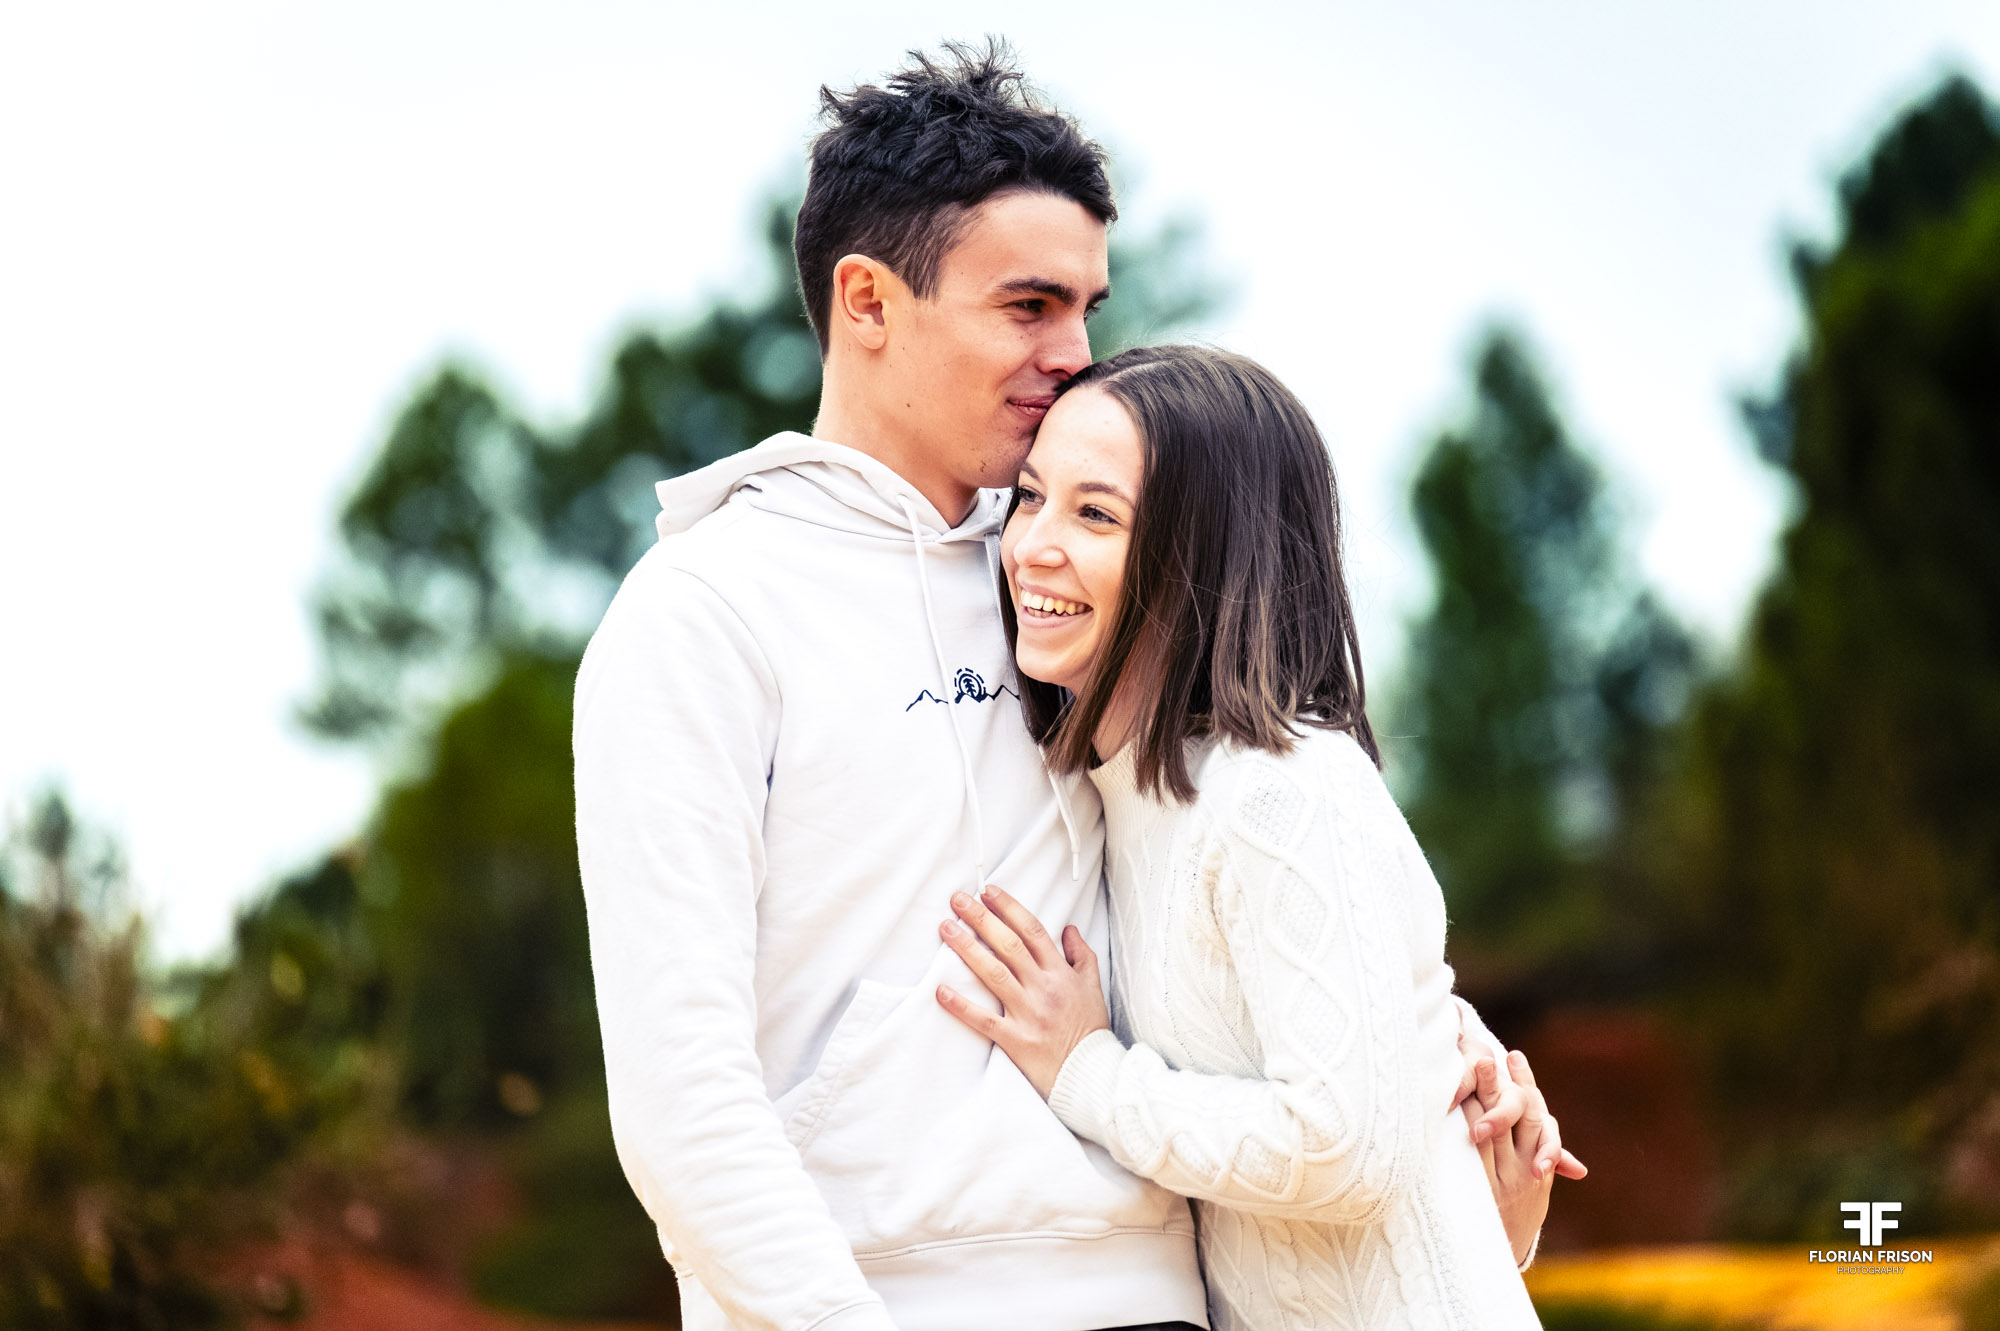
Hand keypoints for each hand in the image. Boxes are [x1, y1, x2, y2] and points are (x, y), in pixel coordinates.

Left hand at [934, 886, 1109, 1097]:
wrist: (1093, 1073)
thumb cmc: (1091, 1030)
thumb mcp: (1094, 986)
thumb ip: (1082, 955)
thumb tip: (1069, 929)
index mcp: (1061, 973)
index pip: (1032, 931)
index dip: (1009, 908)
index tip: (989, 891)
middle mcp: (1043, 988)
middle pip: (1008, 945)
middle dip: (981, 918)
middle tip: (958, 900)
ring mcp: (1028, 1013)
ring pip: (993, 973)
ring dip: (967, 949)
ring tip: (946, 929)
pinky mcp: (1016, 1039)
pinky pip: (984, 1020)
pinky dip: (961, 1006)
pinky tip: (941, 990)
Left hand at [1464, 1050, 1585, 1266]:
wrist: (1501, 1247)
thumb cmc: (1517, 1206)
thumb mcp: (1534, 1183)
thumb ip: (1546, 1161)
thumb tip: (1581, 1170)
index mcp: (1538, 1157)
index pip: (1535, 1113)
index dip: (1525, 1083)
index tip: (1514, 1057)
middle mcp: (1525, 1166)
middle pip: (1514, 1116)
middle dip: (1499, 1085)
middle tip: (1487, 1057)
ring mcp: (1504, 1177)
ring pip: (1493, 1131)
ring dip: (1481, 1099)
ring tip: (1469, 1070)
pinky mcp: (1484, 1188)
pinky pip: (1475, 1153)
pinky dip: (1464, 1129)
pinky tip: (1452, 1109)